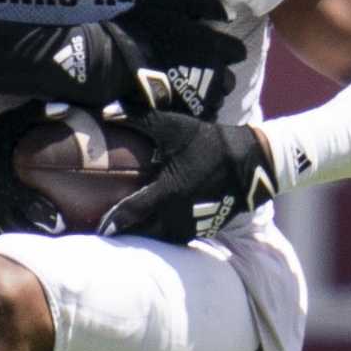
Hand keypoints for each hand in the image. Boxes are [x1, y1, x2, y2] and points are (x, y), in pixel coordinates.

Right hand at [70, 0, 245, 116]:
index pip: (238, 52)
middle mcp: (215, 72)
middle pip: (229, 79)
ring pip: (217, 98)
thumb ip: (205, 5)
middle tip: (195, 70)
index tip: (208, 49)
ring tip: (185, 87)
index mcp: (215, 45)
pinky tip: (181, 101)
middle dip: (217, 74)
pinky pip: (204, 114)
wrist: (113, 61)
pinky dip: (196, 108)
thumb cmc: (140, 29)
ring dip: (206, 93)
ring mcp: (202, 95)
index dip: (224, 50)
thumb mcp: (171, 3)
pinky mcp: (188, 112)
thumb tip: (232, 16)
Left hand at [97, 112, 277, 242]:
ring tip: (126, 232)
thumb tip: (107, 112)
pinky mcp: (206, 227)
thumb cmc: (211, 142)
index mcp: (169, 192)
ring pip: (161, 238)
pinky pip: (178, 237)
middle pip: (143, 231)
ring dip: (144, 235)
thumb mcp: (176, 127)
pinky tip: (154, 229)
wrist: (254, 161)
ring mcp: (194, 224)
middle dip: (125, 232)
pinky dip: (164, 235)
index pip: (133, 212)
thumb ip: (140, 119)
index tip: (97, 227)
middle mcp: (179, 214)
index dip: (113, 221)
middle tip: (105, 230)